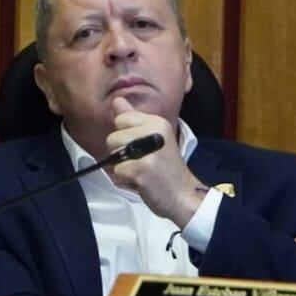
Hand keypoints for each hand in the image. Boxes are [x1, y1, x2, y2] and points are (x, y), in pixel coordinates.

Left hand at [106, 96, 205, 227]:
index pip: (121, 119)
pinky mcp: (142, 168)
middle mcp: (154, 132)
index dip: (124, 136)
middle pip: (113, 137)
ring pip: (113, 154)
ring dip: (122, 168)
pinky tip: (140, 181)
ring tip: (141, 171)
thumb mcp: (152, 138)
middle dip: (121, 154)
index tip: (140, 147)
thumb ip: (133, 119)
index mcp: (157, 122)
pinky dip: (124, 180)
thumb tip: (116, 100)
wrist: (182, 194)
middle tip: (141, 162)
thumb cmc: (165, 169)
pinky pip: (117, 171)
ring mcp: (148, 151)